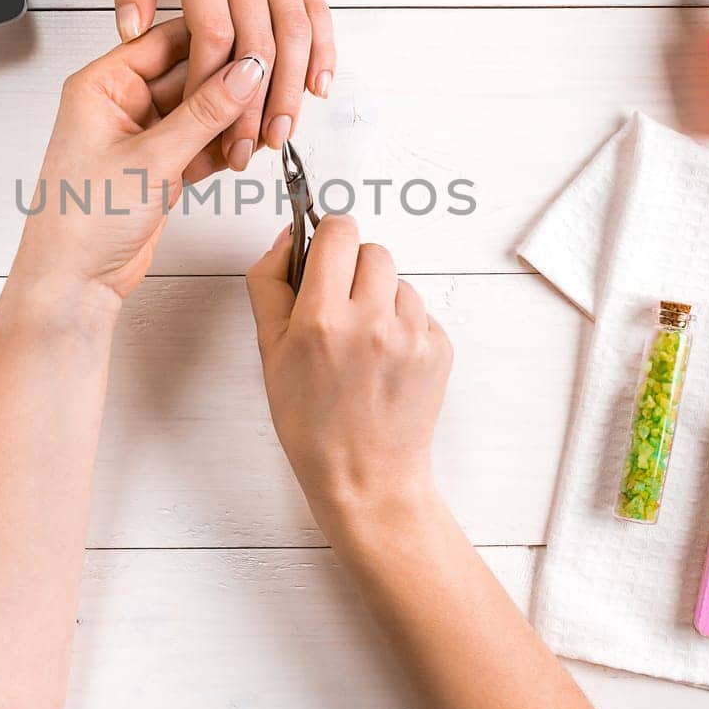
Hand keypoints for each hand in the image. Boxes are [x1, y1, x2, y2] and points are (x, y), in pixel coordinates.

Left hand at [14, 18, 265, 304]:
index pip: (166, 41)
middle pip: (189, 75)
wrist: (74, 282)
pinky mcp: (159, 165)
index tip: (253, 44)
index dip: (212, 39)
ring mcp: (142, 135)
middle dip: (228, 85)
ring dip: (230, 120)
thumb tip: (244, 74)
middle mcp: (120, 104)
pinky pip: (201, 141)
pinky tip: (245, 149)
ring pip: (200, 111)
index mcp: (101, 85)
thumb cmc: (80, 223)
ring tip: (260, 126)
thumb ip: (203, 114)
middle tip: (267, 88)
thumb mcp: (150, 159)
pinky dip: (224, 147)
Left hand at [114, 0, 333, 172]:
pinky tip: (320, 86)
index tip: (204, 122)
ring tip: (282, 133)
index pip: (212, 30)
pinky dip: (323, 49)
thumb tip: (128, 32)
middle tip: (248, 149)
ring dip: (292, 88)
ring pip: (294, 32)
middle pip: (257, 43)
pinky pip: (316, 8)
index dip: (211, 83)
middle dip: (254, 103)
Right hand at [245, 216, 453, 530]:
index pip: (338, 232)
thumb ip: (269, 285)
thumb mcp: (269, 353)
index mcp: (321, 319)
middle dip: (354, 269)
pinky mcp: (439, 348)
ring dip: (380, 298)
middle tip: (340, 306)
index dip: (328, 237)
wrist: (364, 477)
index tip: (323, 255)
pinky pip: (419, 311)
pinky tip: (385, 361)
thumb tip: (286, 237)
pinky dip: (403, 325)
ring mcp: (411, 335)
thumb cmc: (311, 422)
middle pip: (372, 250)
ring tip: (364, 343)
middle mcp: (370, 321)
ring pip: (398, 280)